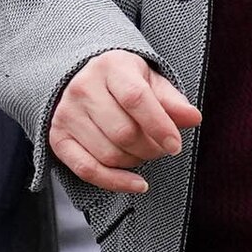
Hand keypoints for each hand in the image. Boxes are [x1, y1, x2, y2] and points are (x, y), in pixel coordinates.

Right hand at [48, 47, 201, 196]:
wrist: (79, 76)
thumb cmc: (121, 80)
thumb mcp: (149, 81)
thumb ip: (171, 100)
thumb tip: (193, 118)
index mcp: (110, 67)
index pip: (136, 99)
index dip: (159, 126)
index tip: (175, 145)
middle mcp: (83, 88)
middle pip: (123, 132)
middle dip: (151, 148)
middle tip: (162, 148)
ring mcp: (66, 114)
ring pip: (109, 154)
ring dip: (136, 162)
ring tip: (145, 153)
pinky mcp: (57, 137)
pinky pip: (87, 170)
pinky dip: (115, 182)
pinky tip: (137, 183)